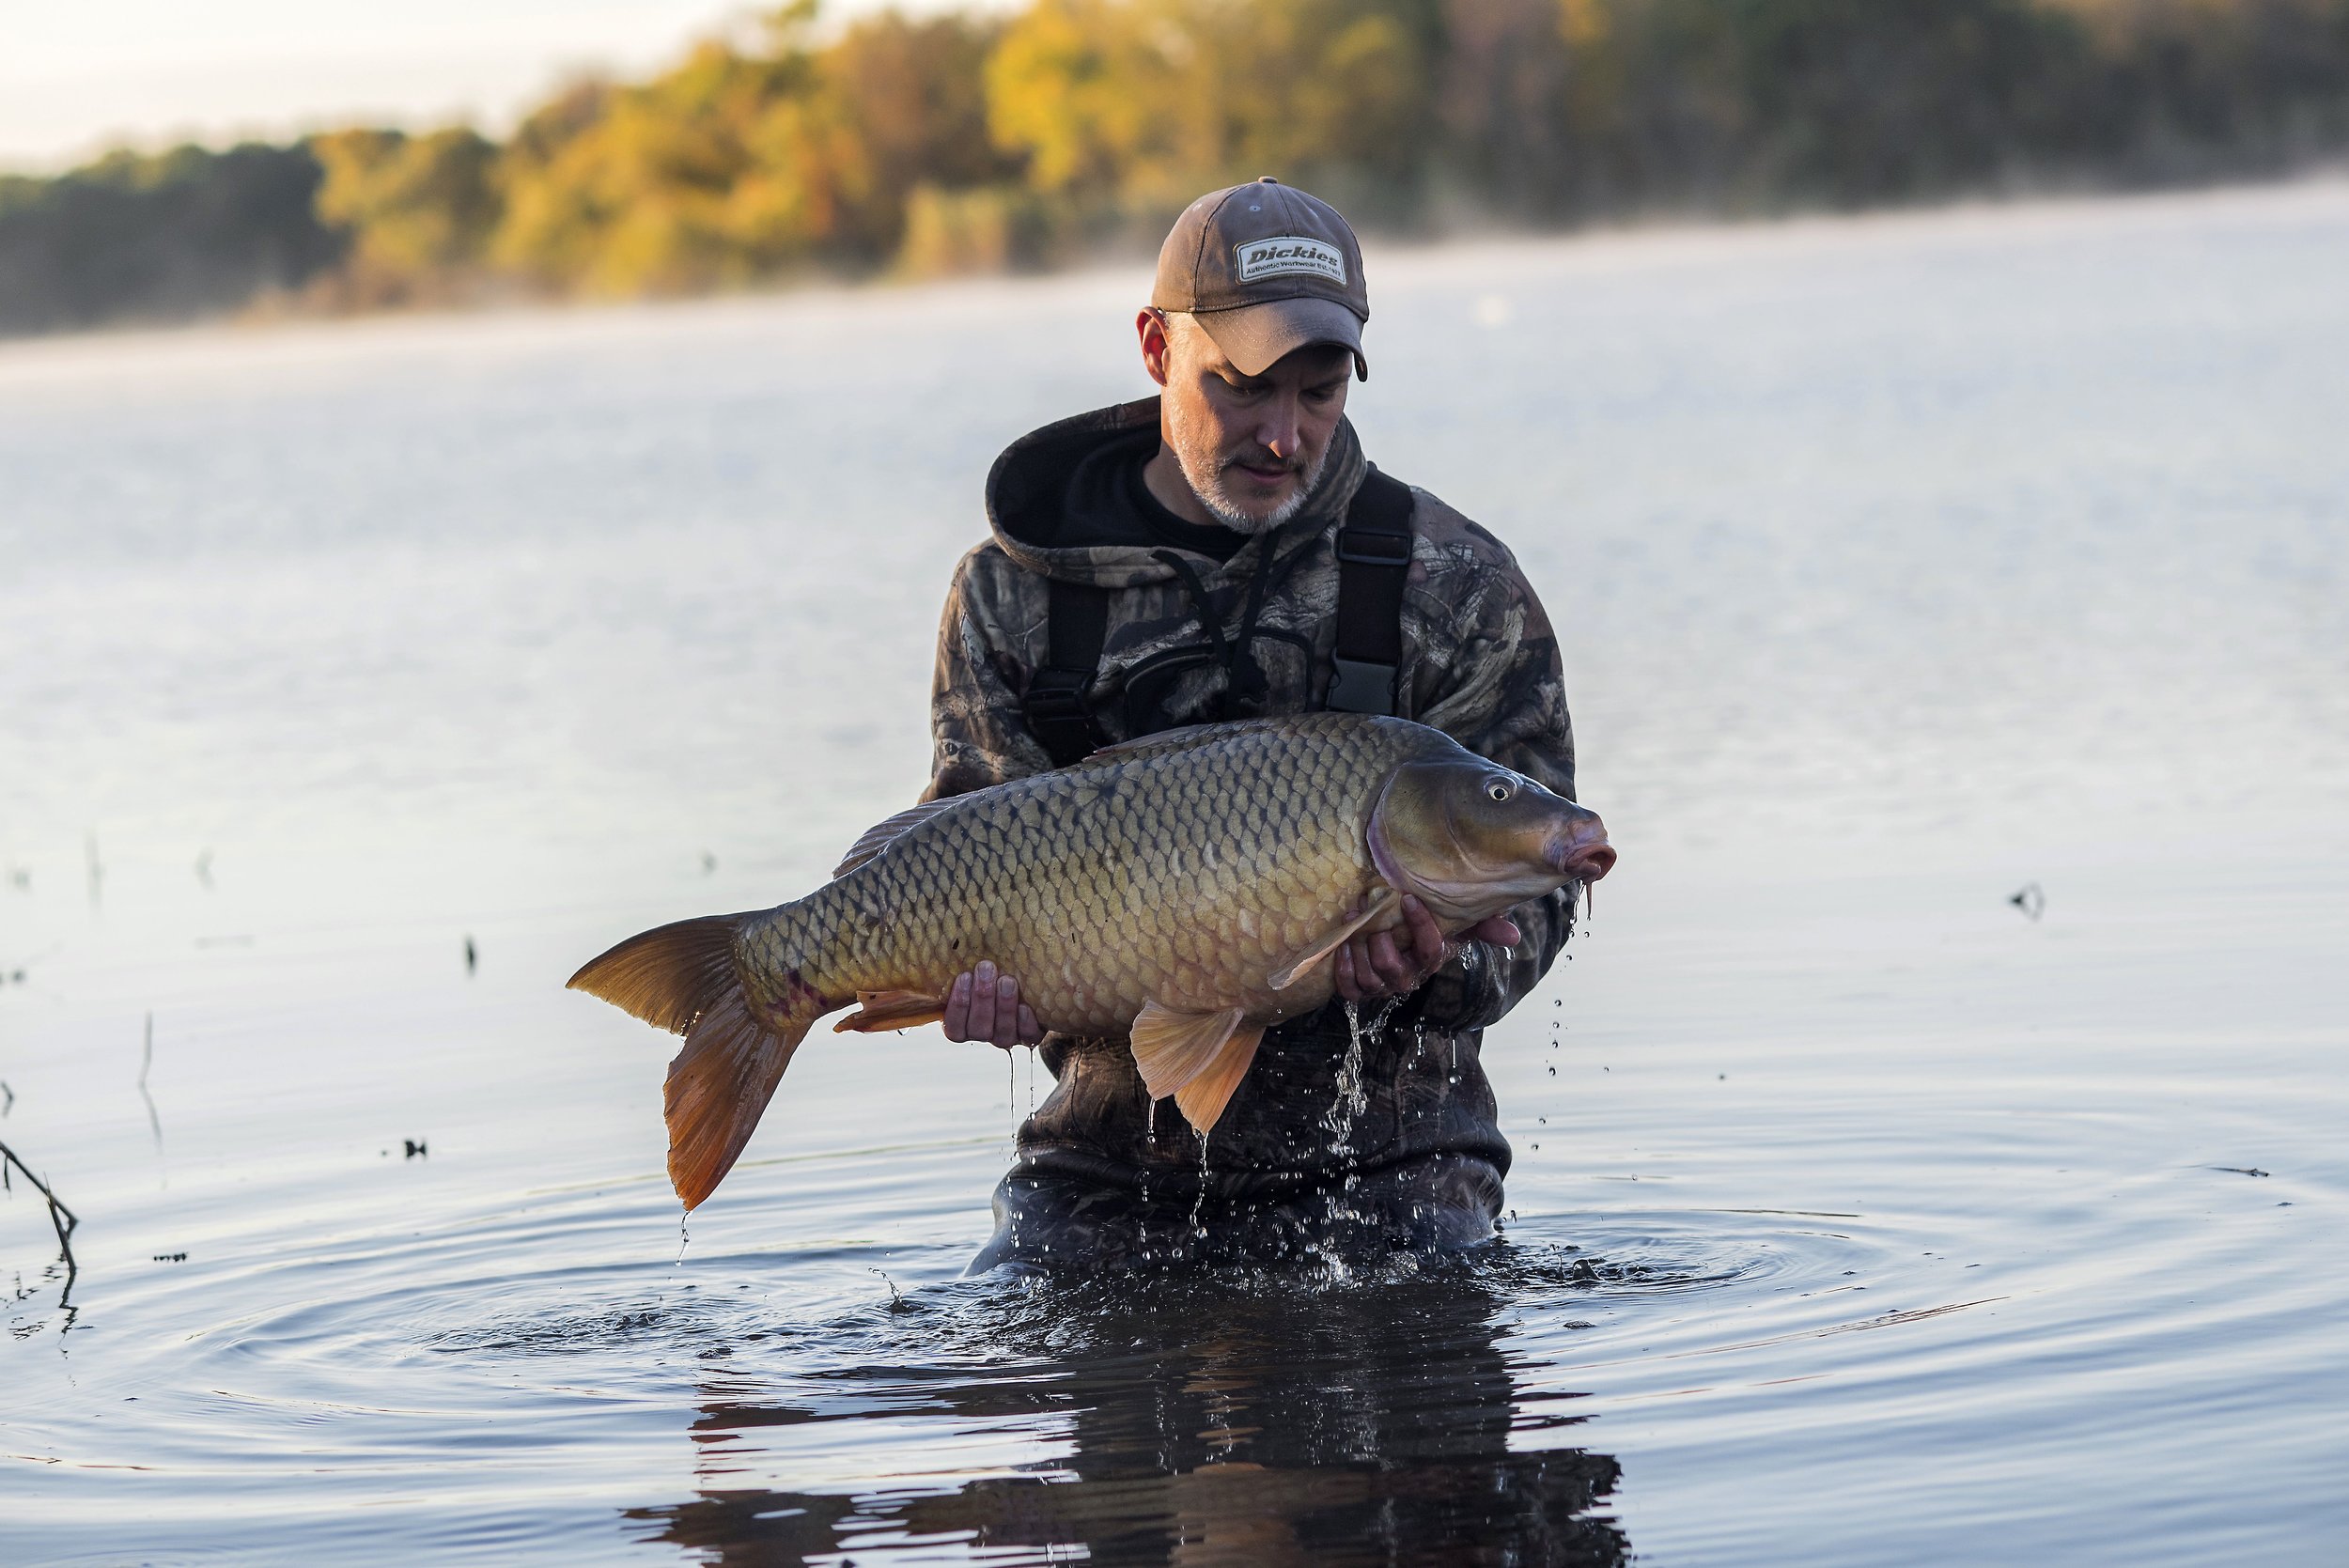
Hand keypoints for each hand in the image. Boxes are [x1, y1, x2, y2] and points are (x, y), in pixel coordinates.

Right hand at [942, 958, 1041, 1047]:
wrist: (1027, 980)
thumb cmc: (991, 969)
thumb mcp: (971, 968)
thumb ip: (959, 963)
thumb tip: (936, 935)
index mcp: (963, 1024)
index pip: (954, 1027)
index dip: (958, 1005)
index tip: (964, 976)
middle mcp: (984, 1034)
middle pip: (979, 1029)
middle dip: (982, 997)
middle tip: (987, 968)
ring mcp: (1007, 1037)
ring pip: (1002, 1034)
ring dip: (1003, 1006)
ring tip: (1007, 980)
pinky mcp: (1030, 1036)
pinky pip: (1028, 1036)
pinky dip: (1025, 1023)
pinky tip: (1024, 1006)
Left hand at [1333, 894, 1520, 1004]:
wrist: (1393, 939)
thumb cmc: (1427, 928)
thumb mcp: (1455, 923)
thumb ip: (1483, 925)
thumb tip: (1513, 935)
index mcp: (1431, 960)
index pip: (1431, 950)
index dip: (1420, 927)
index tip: (1407, 899)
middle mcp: (1408, 977)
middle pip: (1394, 970)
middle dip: (1379, 943)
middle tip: (1369, 911)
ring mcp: (1383, 985)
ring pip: (1370, 979)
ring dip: (1357, 950)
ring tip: (1352, 920)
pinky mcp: (1359, 989)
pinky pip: (1351, 989)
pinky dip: (1344, 970)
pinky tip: (1343, 946)